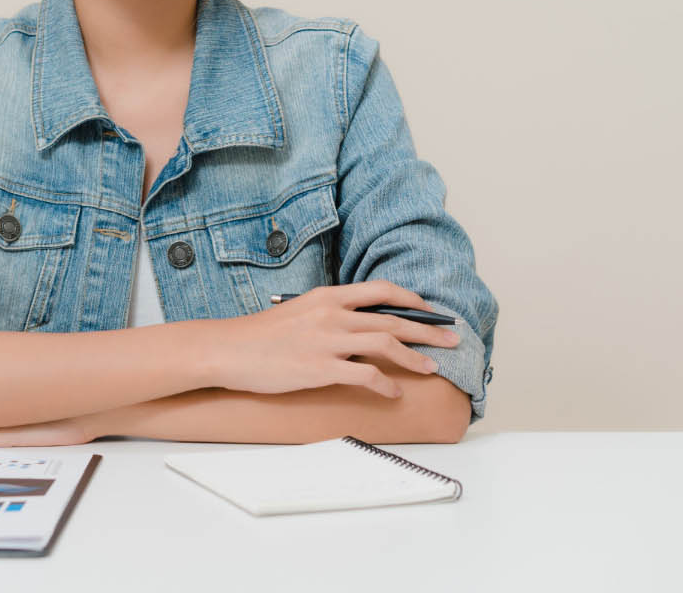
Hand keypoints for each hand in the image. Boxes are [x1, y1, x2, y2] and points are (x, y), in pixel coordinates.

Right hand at [211, 281, 461, 397]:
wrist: (229, 350)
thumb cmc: (260, 335)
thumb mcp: (299, 311)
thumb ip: (330, 315)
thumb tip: (358, 327)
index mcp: (328, 296)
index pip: (381, 291)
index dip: (412, 299)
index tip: (431, 310)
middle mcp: (332, 314)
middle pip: (393, 319)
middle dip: (427, 329)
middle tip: (453, 338)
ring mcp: (328, 341)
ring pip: (386, 344)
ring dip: (414, 357)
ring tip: (432, 368)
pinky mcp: (321, 368)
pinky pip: (366, 375)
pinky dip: (386, 384)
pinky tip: (393, 393)